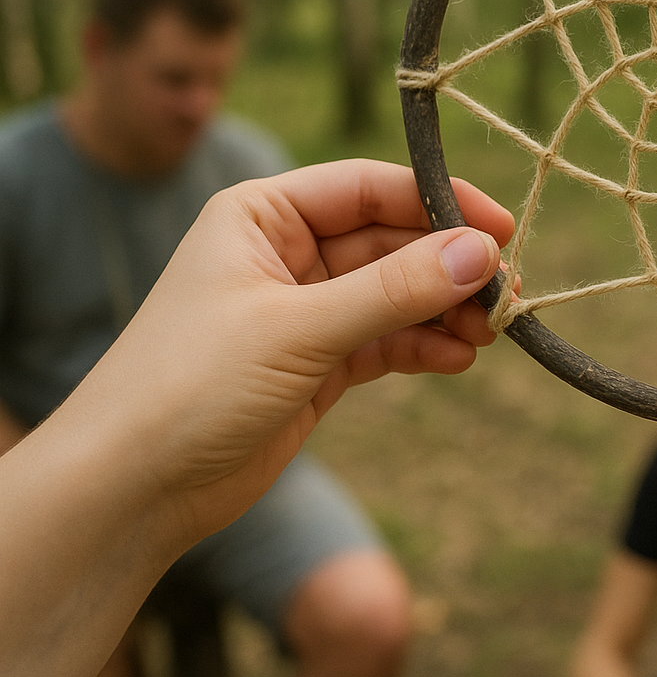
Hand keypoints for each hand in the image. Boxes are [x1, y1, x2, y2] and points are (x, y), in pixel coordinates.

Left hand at [68, 159, 515, 543]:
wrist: (130, 489)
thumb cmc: (191, 385)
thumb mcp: (299, 328)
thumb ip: (394, 290)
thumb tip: (483, 252)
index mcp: (263, 215)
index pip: (368, 187)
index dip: (438, 201)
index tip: (502, 228)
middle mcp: (285, 252)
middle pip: (392, 241)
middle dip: (449, 266)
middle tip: (506, 292)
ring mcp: (304, 310)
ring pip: (397, 293)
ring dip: (445, 310)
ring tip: (489, 333)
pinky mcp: (318, 363)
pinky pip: (388, 339)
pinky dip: (425, 346)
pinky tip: (458, 359)